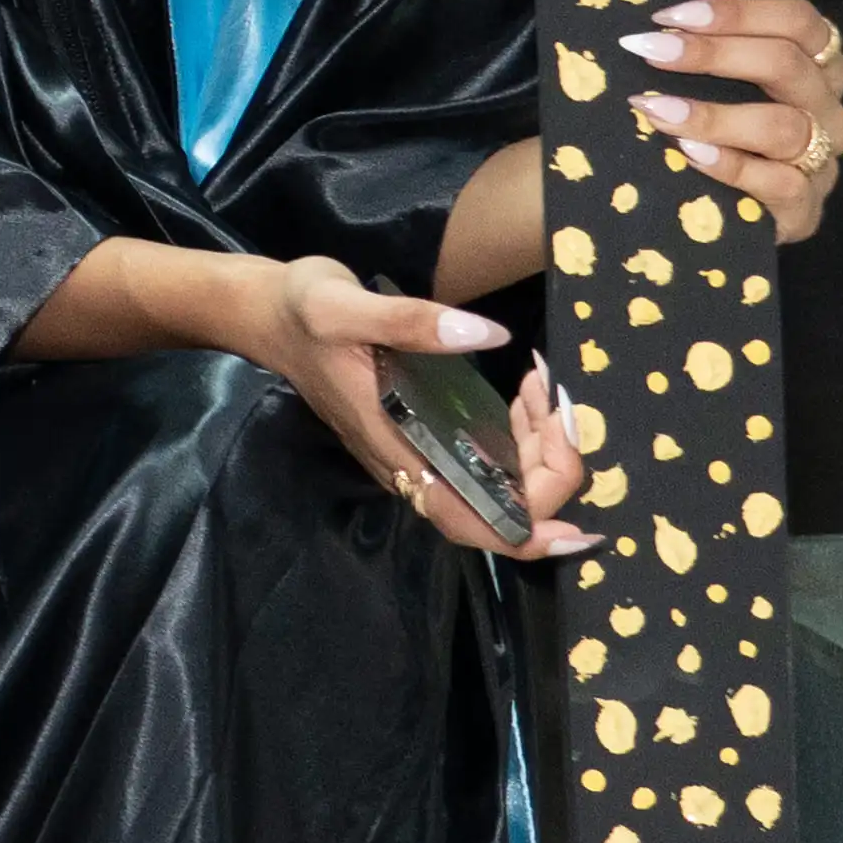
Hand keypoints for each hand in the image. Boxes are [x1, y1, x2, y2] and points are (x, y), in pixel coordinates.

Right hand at [241, 258, 596, 560]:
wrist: (265, 314)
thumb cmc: (301, 312)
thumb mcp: (346, 307)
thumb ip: (413, 322)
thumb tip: (491, 336)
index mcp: (395, 449)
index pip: (471, 523)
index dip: (529, 534)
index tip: (578, 517)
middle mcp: (410, 466)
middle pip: (498, 511)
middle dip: (549, 470)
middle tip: (557, 403)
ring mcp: (416, 454)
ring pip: (497, 487)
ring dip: (539, 453)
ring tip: (541, 390)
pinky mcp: (422, 437)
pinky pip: (485, 461)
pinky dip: (521, 439)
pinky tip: (525, 395)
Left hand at [630, 0, 842, 246]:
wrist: (728, 219)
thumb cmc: (718, 135)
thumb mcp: (721, 88)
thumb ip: (707, 54)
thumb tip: (653, 26)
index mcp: (818, 66)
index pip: (798, 20)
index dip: (738, 11)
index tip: (669, 16)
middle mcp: (828, 110)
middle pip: (787, 64)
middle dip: (713, 53)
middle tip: (651, 51)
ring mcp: (822, 162)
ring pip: (784, 126)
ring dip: (714, 115)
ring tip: (657, 109)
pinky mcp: (806, 210)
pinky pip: (780, 184)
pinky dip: (731, 166)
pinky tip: (689, 154)